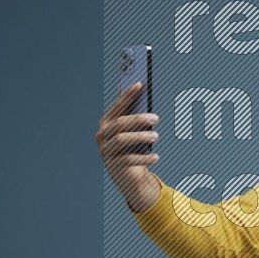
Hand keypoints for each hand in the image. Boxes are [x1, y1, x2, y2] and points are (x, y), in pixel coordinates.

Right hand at [95, 82, 160, 211]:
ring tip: (156, 136)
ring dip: (140, 137)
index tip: (140, 84)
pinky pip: (128, 159)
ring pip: (121, 140)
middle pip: (119, 124)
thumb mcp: (134, 129)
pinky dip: (144, 158)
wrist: (129, 174)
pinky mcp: (113, 166)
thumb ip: (134, 110)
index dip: (127, 95)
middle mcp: (102, 135)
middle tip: (156, 118)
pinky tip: (156, 156)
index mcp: (106, 122)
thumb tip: (137, 84)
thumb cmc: (133, 145)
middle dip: (137, 119)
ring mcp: (105, 151)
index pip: (117, 106)